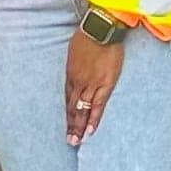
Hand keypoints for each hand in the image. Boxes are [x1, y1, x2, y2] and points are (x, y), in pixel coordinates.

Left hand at [64, 27, 125, 147]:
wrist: (100, 28)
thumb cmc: (88, 35)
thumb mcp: (75, 49)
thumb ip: (77, 61)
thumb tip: (78, 65)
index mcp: (70, 73)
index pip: (67, 97)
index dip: (67, 112)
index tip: (67, 124)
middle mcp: (77, 82)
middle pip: (72, 107)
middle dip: (70, 125)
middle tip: (69, 141)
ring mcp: (90, 84)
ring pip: (82, 110)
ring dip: (78, 127)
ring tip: (76, 141)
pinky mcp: (104, 84)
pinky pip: (97, 105)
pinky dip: (93, 119)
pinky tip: (89, 131)